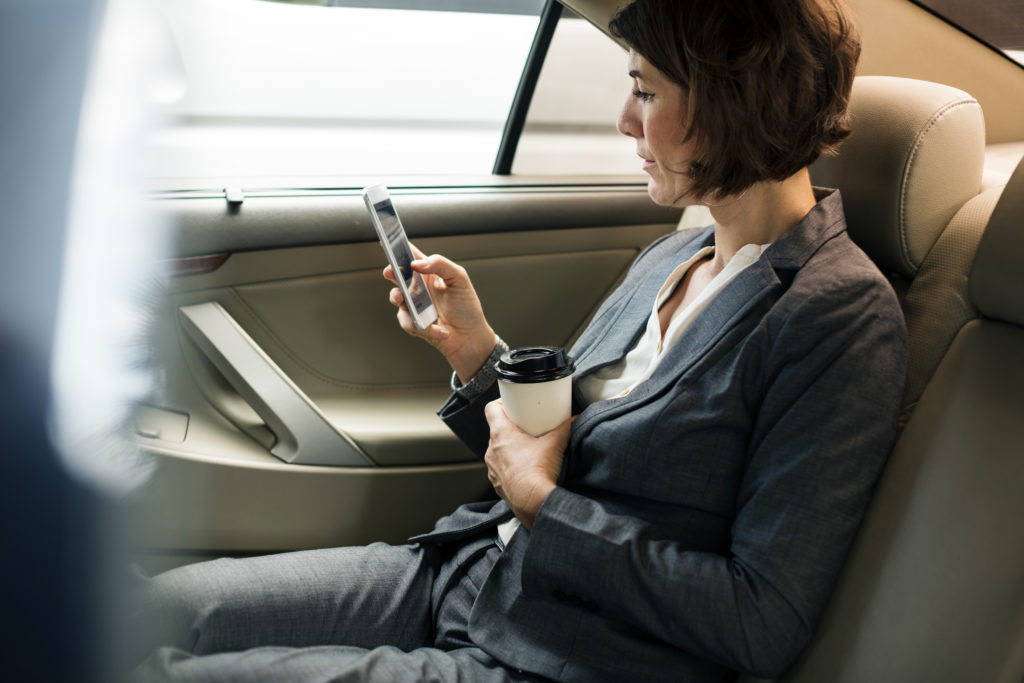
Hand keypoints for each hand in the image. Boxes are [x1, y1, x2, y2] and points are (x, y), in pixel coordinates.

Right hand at [384, 249, 495, 380]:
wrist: (470, 337)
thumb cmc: (466, 307)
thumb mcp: (460, 279)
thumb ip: (440, 264)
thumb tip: (417, 264)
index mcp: (429, 272)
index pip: (411, 256)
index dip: (399, 248)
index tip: (389, 242)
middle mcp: (419, 287)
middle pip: (397, 274)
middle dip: (391, 272)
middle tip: (391, 272)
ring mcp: (414, 304)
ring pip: (396, 297)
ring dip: (400, 299)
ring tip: (407, 300)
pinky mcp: (413, 322)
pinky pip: (408, 321)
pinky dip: (424, 326)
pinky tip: (440, 330)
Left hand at [483, 400, 571, 529]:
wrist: (532, 502)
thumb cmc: (537, 472)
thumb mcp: (555, 443)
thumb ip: (565, 428)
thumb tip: (574, 419)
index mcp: (501, 434)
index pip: (491, 409)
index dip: (499, 404)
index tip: (511, 405)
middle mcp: (492, 450)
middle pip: (496, 430)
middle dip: (510, 428)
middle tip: (525, 427)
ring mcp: (492, 468)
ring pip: (497, 451)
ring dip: (509, 449)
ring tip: (526, 450)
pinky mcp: (497, 483)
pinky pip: (500, 470)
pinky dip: (509, 467)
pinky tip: (523, 469)